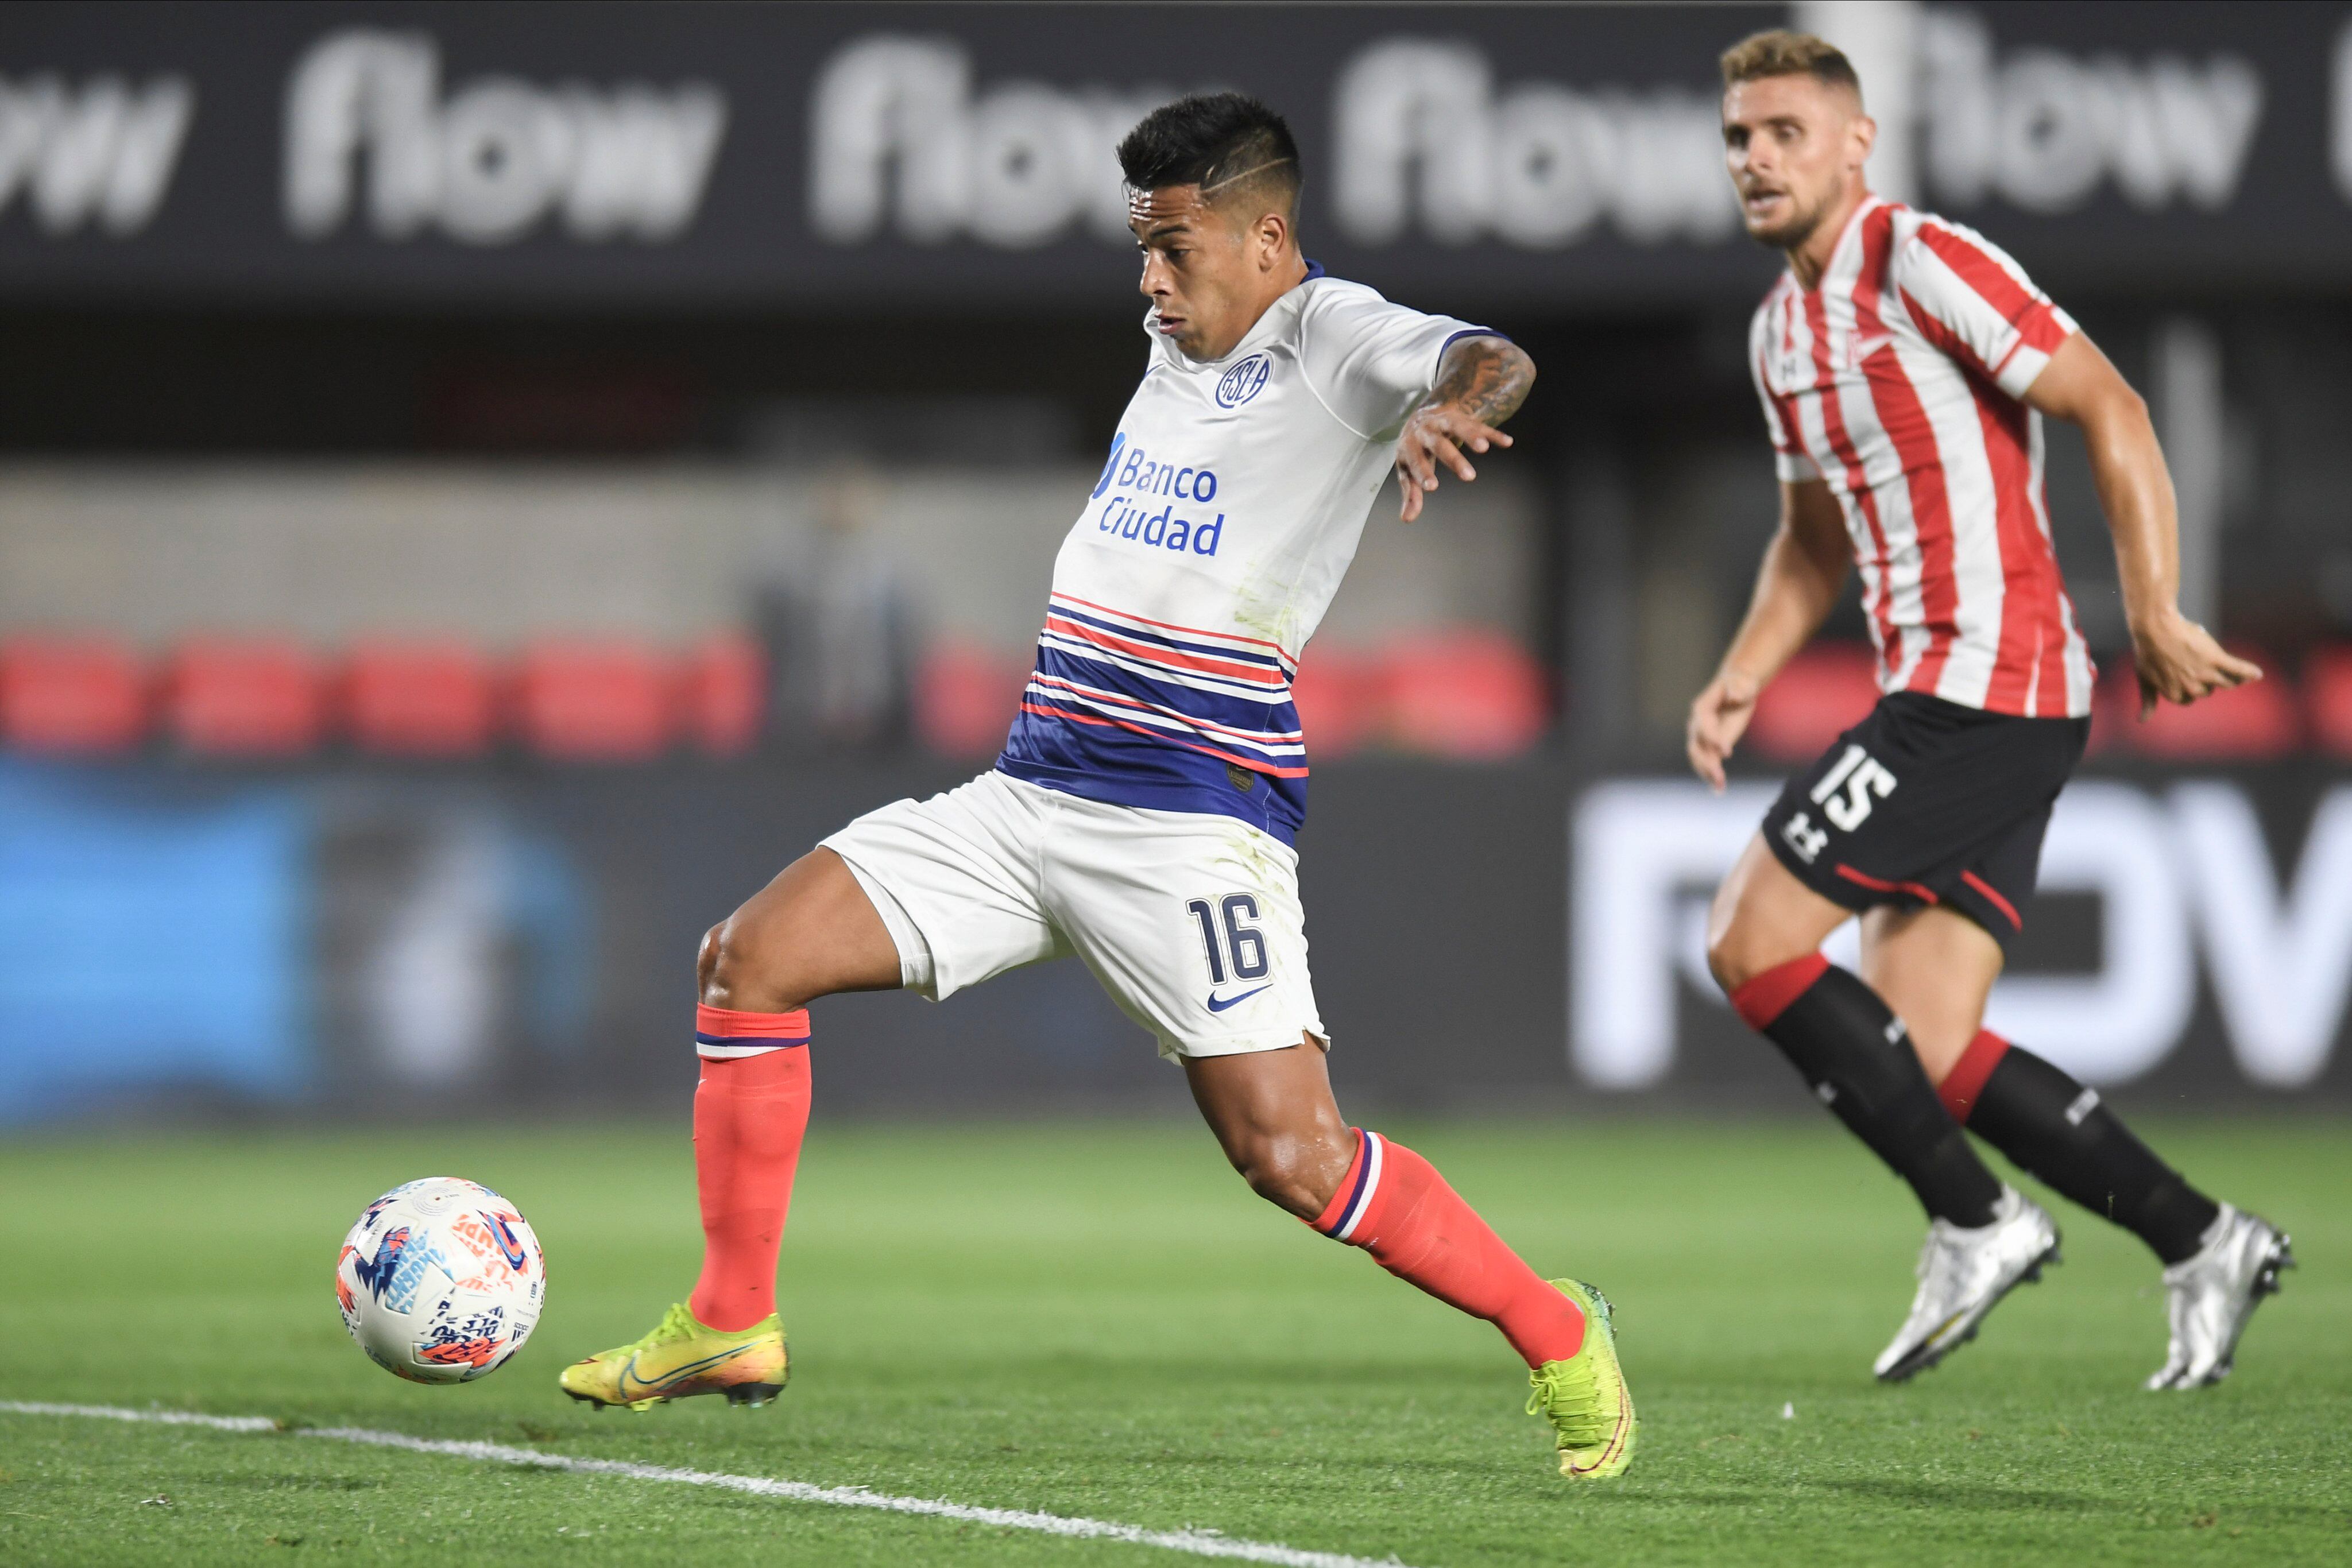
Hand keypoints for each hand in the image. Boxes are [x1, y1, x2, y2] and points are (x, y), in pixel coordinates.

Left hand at [1392, 406, 1510, 522]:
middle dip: (1453, 459)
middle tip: (1469, 477)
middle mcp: (1426, 431)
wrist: (1421, 415)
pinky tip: (1507, 442)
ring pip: (1458, 427)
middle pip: (1439, 444)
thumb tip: (1407, 519)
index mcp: (1410, 446)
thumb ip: (1411, 494)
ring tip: (1483, 448)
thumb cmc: (1415, 450)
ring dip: (1471, 436)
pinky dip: (1493, 434)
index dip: (1423, 473)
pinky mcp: (1463, 418)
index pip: (1416, 461)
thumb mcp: (1408, 470)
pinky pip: (1480, 424)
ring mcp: (1445, 421)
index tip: (1432, 487)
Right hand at [1687, 669, 1761, 793]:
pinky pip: (1706, 763)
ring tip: (1720, 788)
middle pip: (1696, 745)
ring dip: (1707, 773)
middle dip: (1706, 762)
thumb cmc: (1741, 684)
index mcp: (1702, 707)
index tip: (1727, 752)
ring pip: (1698, 758)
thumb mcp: (1744, 682)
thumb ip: (1740, 688)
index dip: (1712, 738)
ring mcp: (1701, 737)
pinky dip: (1711, 776)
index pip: (1703, 725)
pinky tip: (1719, 790)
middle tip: (1720, 777)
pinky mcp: (1710, 746)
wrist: (1736, 690)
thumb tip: (1734, 696)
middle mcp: (1697, 724)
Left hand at [2128, 607, 2261, 717]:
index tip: (2184, 675)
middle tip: (2198, 665)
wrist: (2155, 629)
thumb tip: (2142, 721)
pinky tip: (2258, 674)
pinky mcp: (2215, 658)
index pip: (2189, 699)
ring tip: (2241, 677)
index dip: (2188, 688)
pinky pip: (2236, 668)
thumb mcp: (2144, 680)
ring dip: (2233, 680)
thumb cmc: (2147, 653)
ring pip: (2225, 682)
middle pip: (2207, 691)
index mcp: (2175, 695)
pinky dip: (2248, 671)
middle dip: (2205, 681)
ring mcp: (2205, 673)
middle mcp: (2192, 688)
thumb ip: (2148, 701)